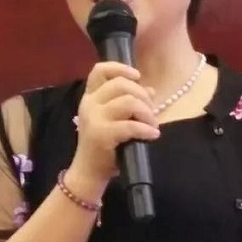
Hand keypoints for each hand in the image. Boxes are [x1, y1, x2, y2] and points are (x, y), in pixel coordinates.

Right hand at [72, 61, 159, 183]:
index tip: (138, 76)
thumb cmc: (104, 146)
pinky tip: (153, 134)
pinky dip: (146, 129)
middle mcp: (89, 104)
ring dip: (147, 112)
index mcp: (90, 97)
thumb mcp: (114, 120)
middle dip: (142, 95)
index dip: (120, 68)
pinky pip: (131, 125)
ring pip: (128, 102)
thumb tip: (150, 90)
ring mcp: (94, 118)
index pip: (100, 70)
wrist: (89, 173)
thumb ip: (129, 102)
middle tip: (151, 111)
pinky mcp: (102, 134)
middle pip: (120, 84)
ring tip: (152, 125)